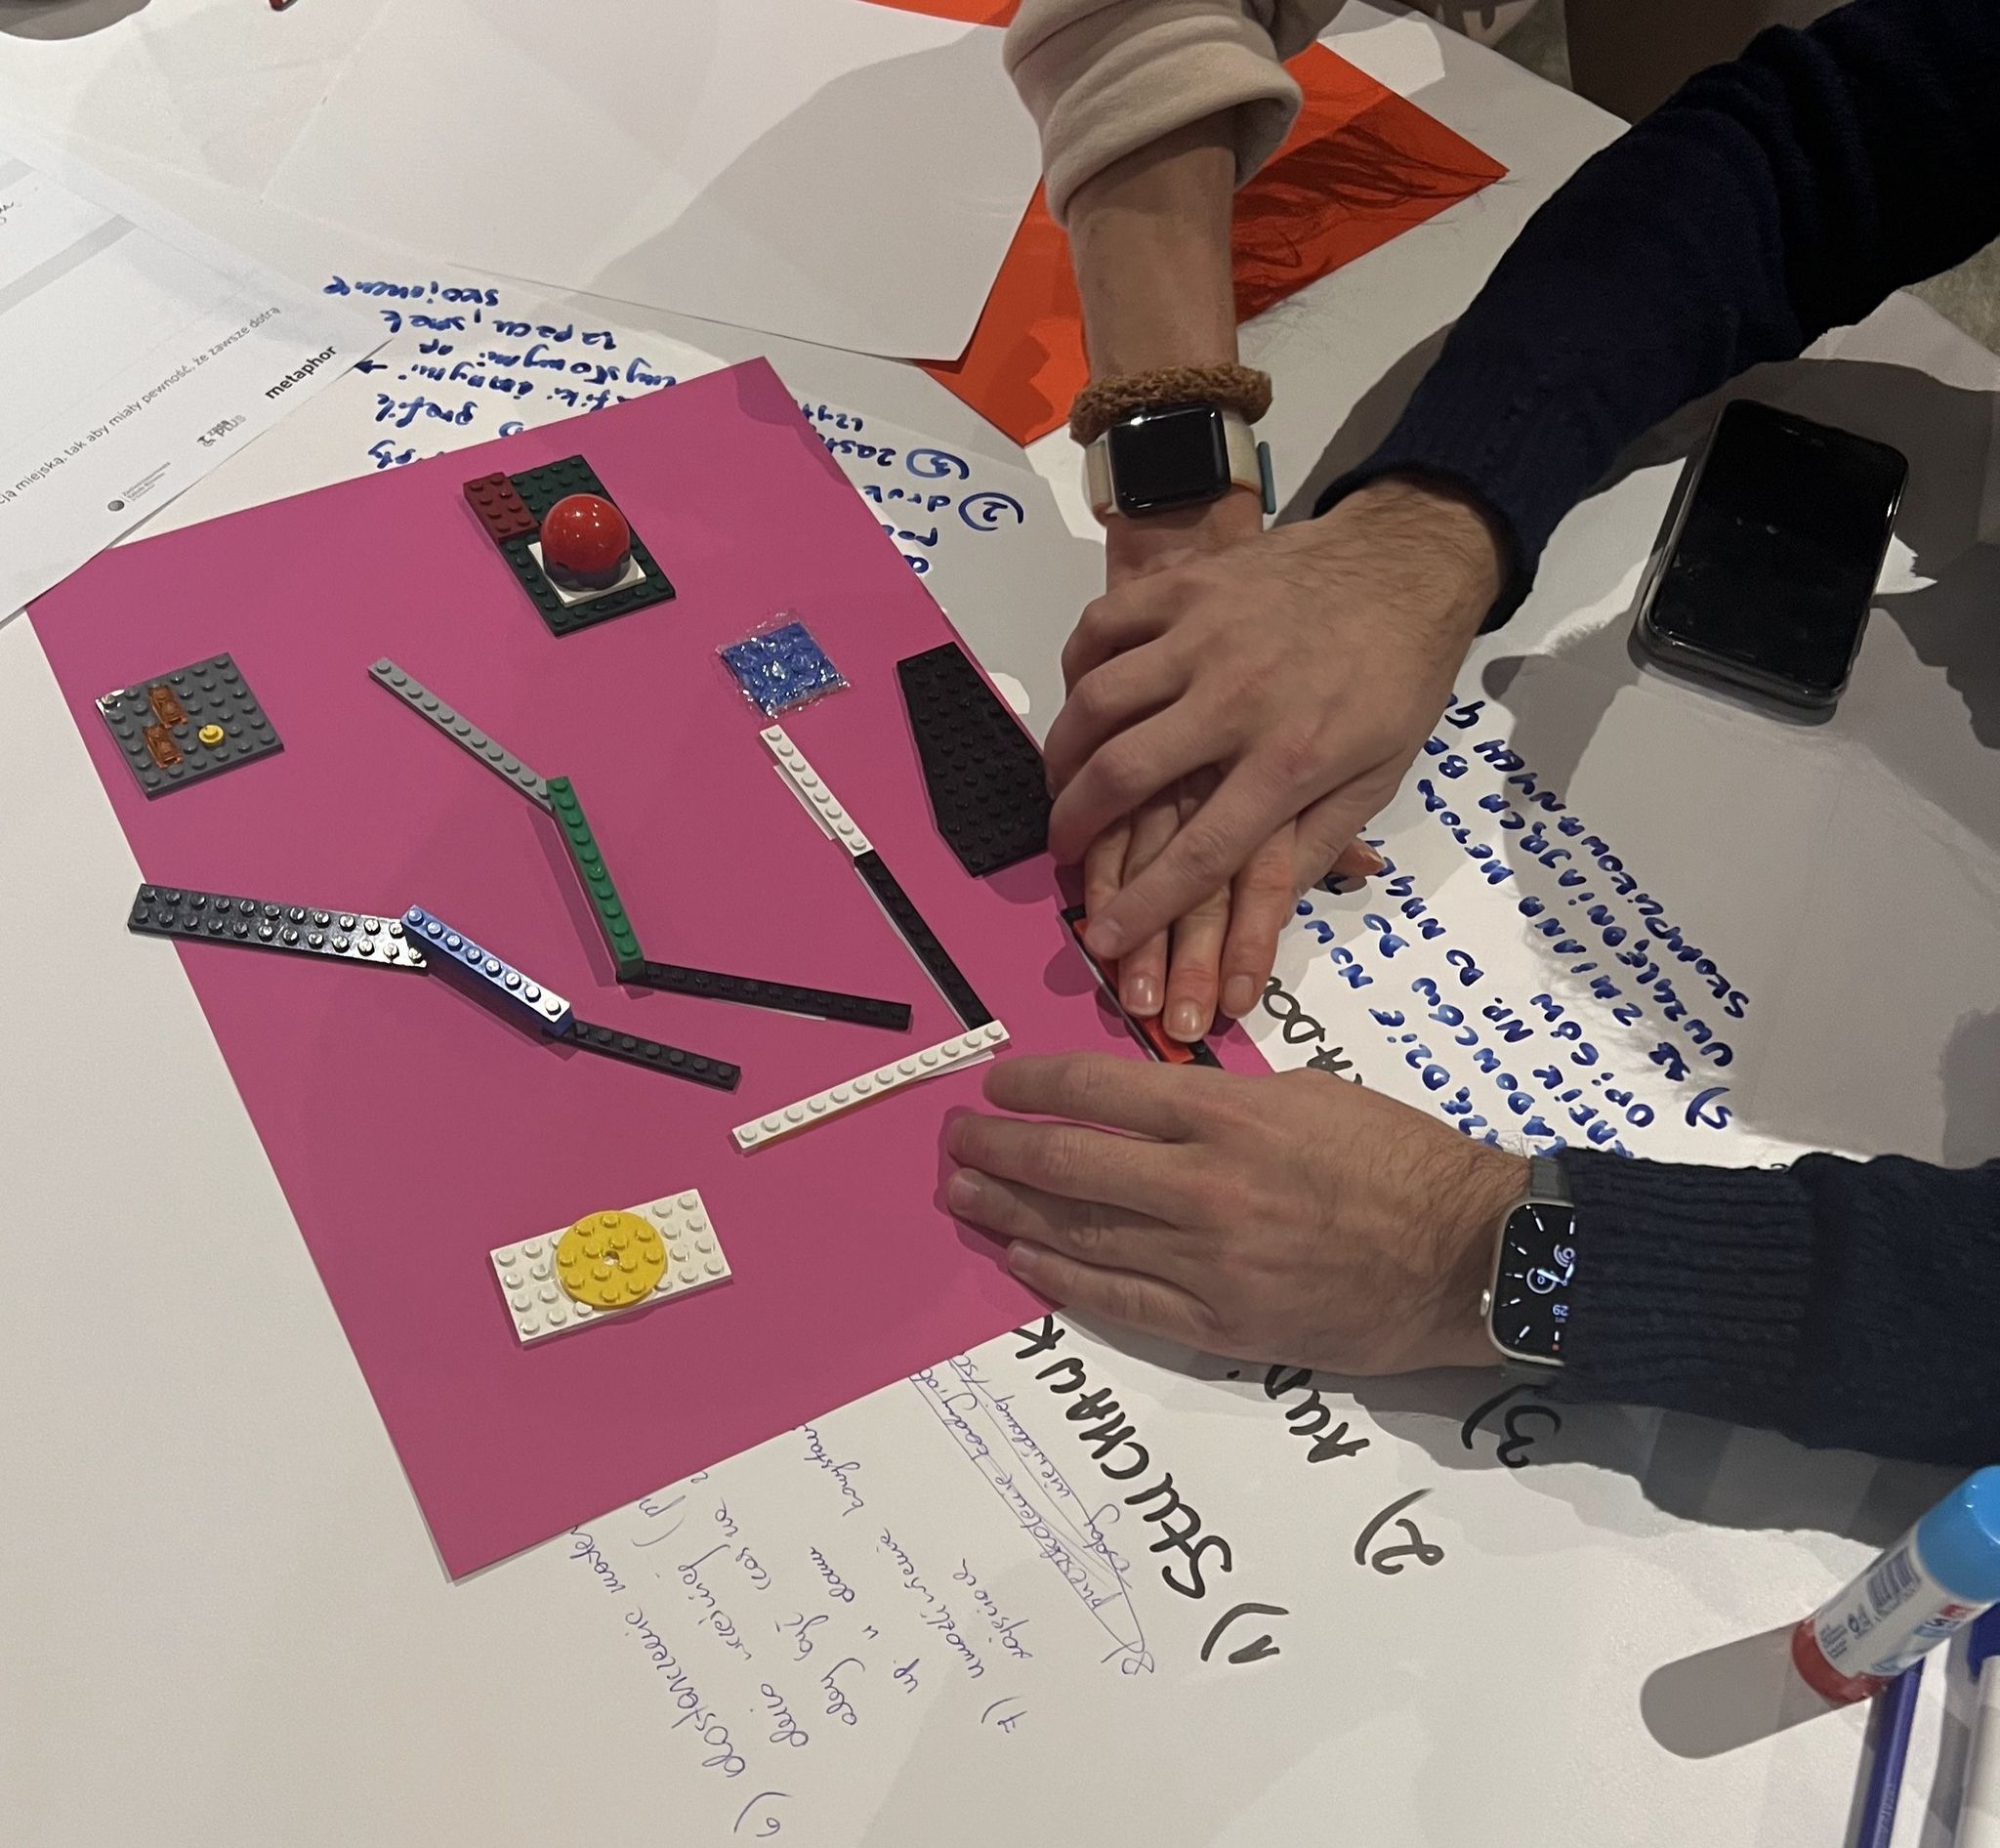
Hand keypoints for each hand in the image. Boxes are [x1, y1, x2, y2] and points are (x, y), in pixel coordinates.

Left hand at [944, 1053, 1525, 1374]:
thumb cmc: (1397, 1158)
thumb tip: (1146, 1108)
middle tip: (954, 1142)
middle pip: (1069, 1164)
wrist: (1467, 1254)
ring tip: (963, 1198)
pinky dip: (1061, 1279)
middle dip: (998, 1150)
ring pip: (1081, 1236)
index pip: (1098, 1091)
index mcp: (1228, 1114)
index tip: (996, 1085)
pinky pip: (1120, 1300)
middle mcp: (1205, 1185)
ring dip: (1010, 1215)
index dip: (1031, 1086)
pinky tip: (1021, 1261)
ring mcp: (1208, 1263)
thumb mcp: (1308, 1092)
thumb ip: (1219, 1100)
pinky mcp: (1221, 1326)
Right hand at [1086, 490, 1383, 1034]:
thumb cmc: (1396, 679)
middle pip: (1125, 774)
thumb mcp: (1377, 779)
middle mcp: (1239, 698)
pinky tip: (1080, 699)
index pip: (1201, 852)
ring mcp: (1205, 633)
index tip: (1101, 938)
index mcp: (1292, 759)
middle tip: (1062, 848)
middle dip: (1075, 825)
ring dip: (1063, 753)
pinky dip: (1076, 666)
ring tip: (1062, 783)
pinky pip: (1103, 626)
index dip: (1143, 906)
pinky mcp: (1186, 584)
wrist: (1406, 565)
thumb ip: (1315, 845)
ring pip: (1097, 699)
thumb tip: (1265, 917)